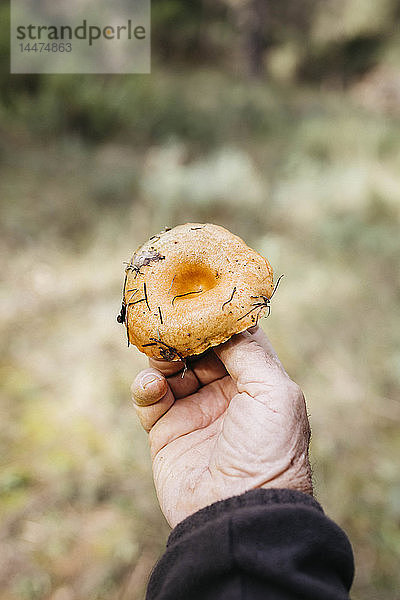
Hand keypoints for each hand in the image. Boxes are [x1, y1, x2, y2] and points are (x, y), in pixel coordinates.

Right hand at [131, 327, 311, 526]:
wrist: (237, 514)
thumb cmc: (267, 451)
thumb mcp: (275, 393)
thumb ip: (250, 353)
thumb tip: (225, 323)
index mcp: (257, 384)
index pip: (236, 340)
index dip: (220, 320)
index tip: (200, 298)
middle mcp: (226, 395)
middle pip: (199, 350)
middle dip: (185, 334)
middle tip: (171, 321)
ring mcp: (195, 412)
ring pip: (171, 368)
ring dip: (163, 356)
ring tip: (162, 356)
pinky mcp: (166, 432)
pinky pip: (150, 397)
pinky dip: (146, 386)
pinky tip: (153, 388)